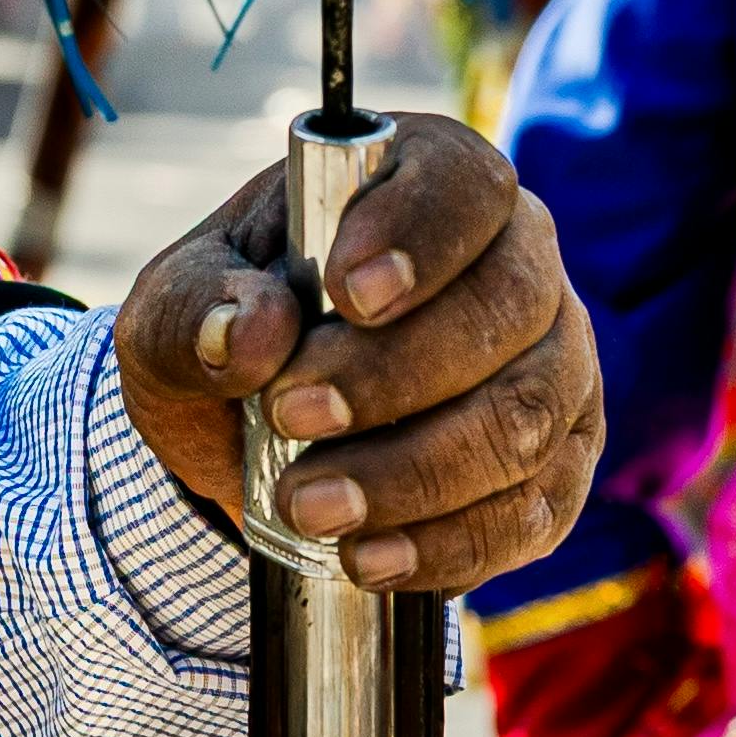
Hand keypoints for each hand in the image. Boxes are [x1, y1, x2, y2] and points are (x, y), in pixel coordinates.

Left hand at [113, 110, 602, 592]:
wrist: (253, 433)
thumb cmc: (230, 329)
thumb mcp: (176, 307)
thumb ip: (196, 305)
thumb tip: (252, 333)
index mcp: (429, 180)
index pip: (465, 184)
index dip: (421, 234)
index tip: (350, 292)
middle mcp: (518, 262)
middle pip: (507, 309)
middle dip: (395, 376)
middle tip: (290, 414)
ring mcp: (555, 367)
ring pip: (525, 418)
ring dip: (414, 473)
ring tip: (310, 505)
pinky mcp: (559, 465)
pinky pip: (531, 512)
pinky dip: (447, 545)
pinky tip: (368, 557)